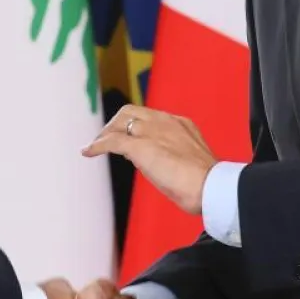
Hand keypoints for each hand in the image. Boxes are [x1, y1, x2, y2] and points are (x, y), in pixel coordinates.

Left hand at [82, 105, 215, 214]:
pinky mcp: (140, 146)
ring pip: (120, 122)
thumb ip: (179, 156)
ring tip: (96, 145)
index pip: (151, 117)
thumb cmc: (207, 182)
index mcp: (180, 124)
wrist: (210, 186)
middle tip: (106, 139)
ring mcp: (152, 132)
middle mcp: (165, 121)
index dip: (136, 125)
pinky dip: (98, 145)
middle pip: (131, 112)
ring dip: (106, 133)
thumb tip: (166, 166)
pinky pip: (112, 141)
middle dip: (116, 124)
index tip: (129, 138)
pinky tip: (89, 152)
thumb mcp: (193, 161)